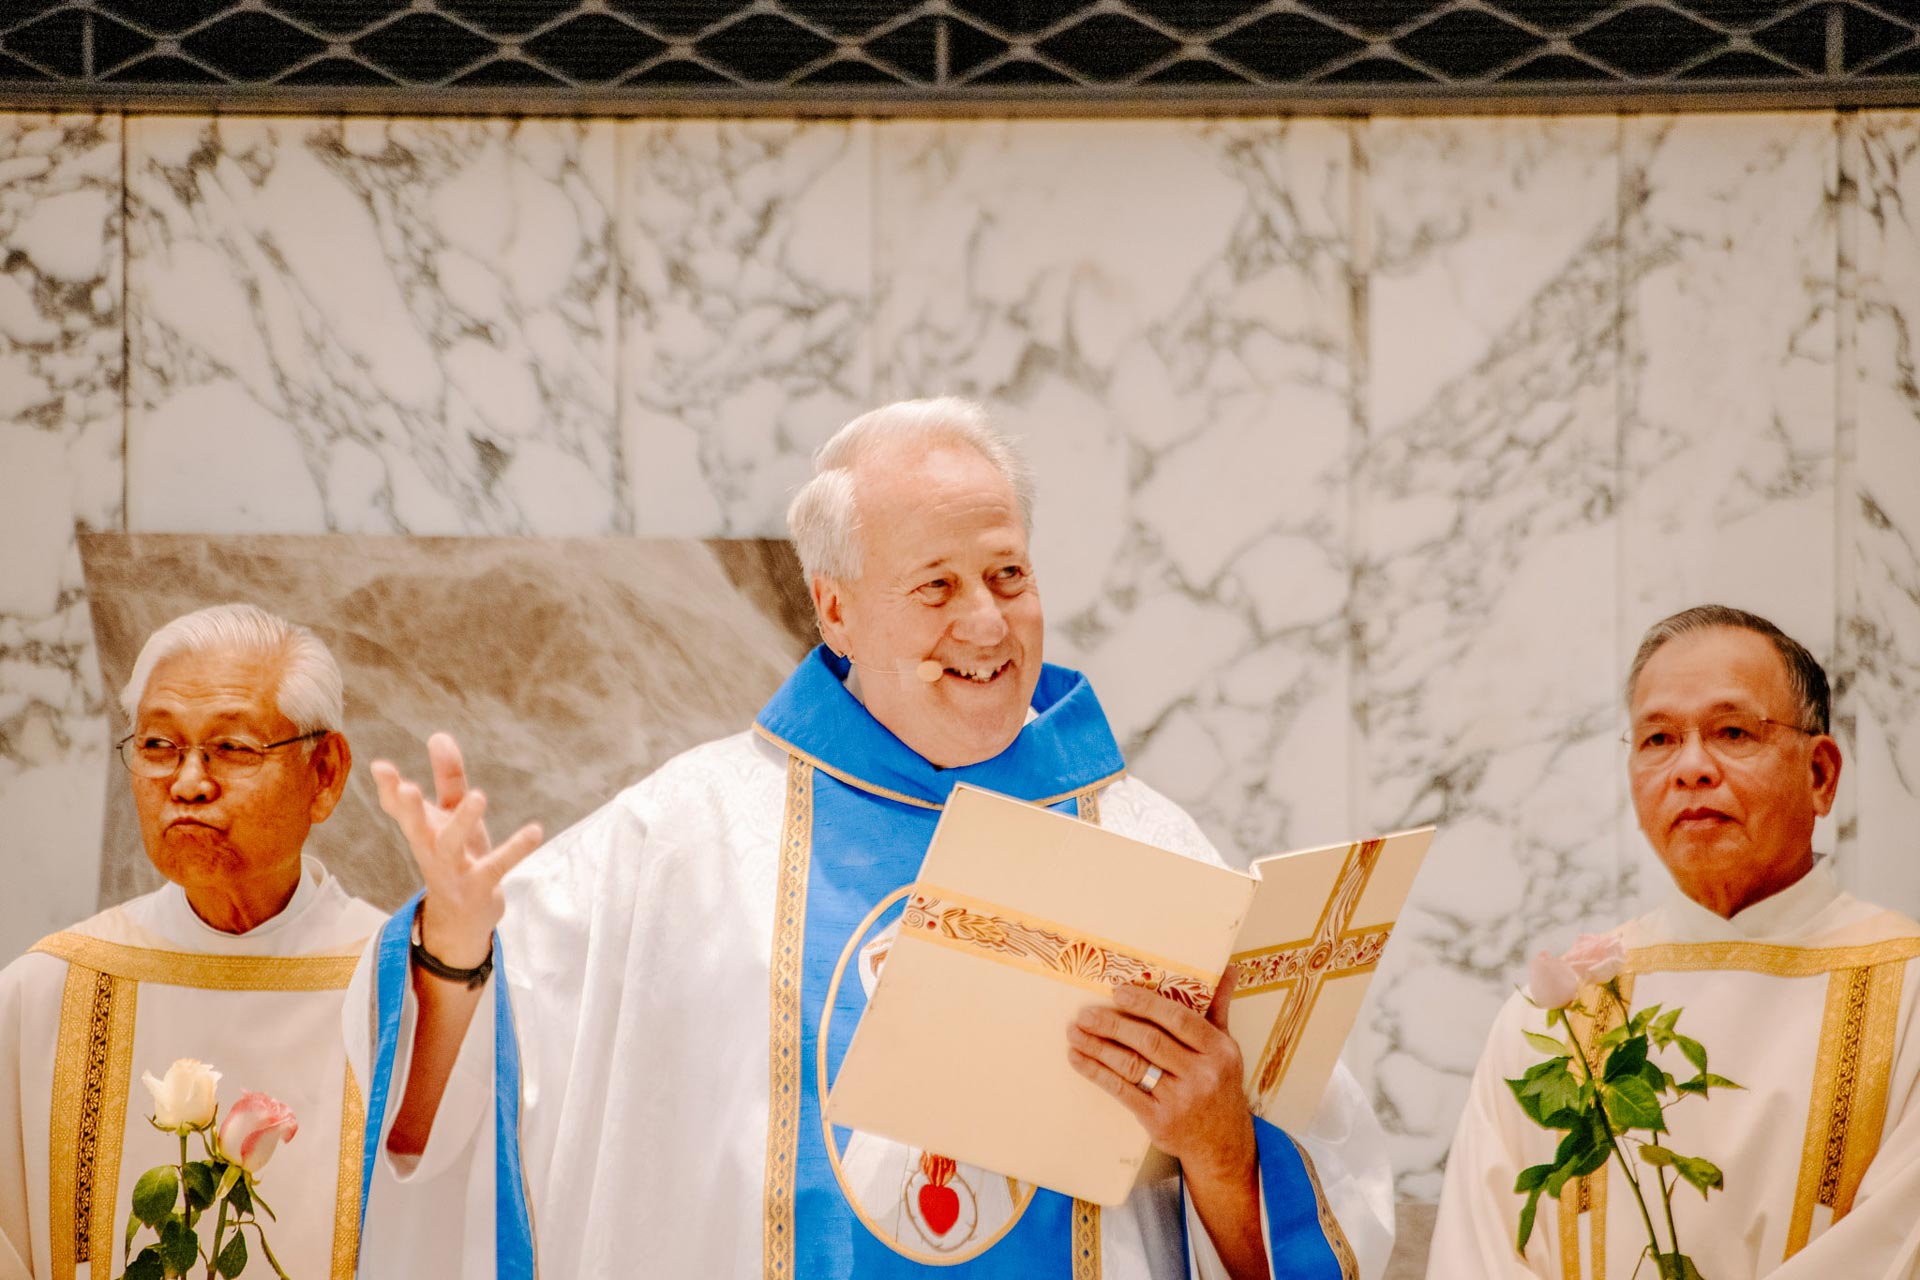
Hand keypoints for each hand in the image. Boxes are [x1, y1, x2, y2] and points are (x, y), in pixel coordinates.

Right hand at [371, 732, 542, 971]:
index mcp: (423, 830)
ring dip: (463, 821)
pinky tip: (536, 830)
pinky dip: (517, 848)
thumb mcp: (450, 817)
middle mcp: (432, 849)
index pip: (399, 808)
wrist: (463, 918)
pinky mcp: (481, 886)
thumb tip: (439, 735)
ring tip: (479, 796)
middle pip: (415, 828)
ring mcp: (454, 870)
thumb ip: (447, 777)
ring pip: (453, 845)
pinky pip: (498, 865)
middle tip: (406, 787)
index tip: (380, 766)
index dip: (389, 788)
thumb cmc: (454, 856)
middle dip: (409, 809)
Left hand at [1067, 965, 1256, 1184]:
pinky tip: (1079, 1059)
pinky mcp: (1159, 1121)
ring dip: (1098, 1047)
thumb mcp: (1225, 1047)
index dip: (1146, 1004)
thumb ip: (1217, 1008)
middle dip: (1113, 1025)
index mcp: (1218, 1050)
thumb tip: (1227, 968)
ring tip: (1075, 1032)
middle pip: (1150, 1042)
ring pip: (1132, 1066)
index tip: (1118, 992)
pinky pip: (1122, 1091)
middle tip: (1085, 1014)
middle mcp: (1202, 1074)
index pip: (1179, 1020)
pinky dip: (1097, 1073)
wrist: (1221, 1142)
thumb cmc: (1218, 1084)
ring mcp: (1180, 1100)